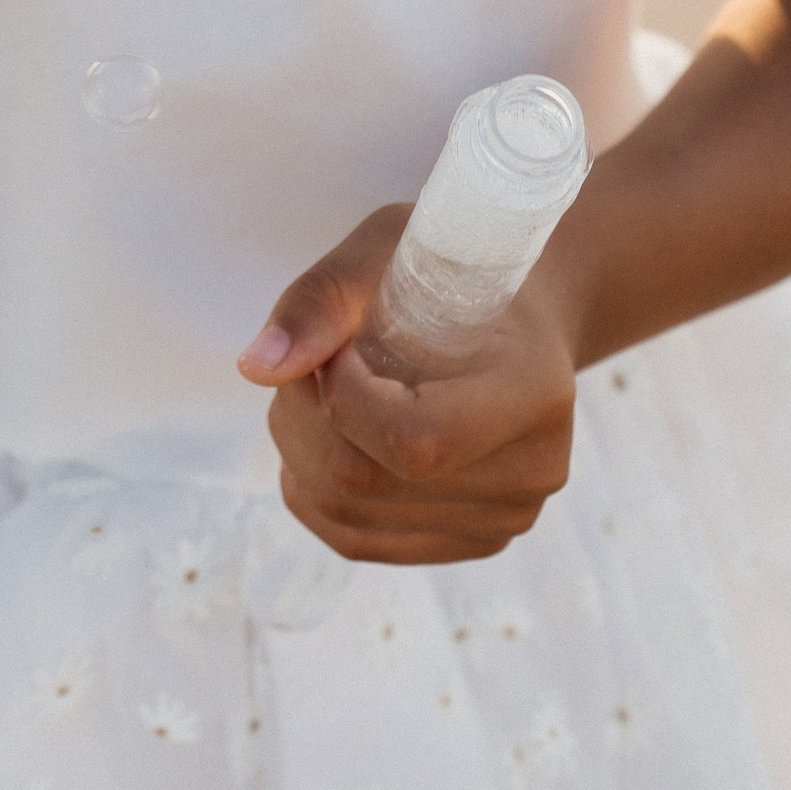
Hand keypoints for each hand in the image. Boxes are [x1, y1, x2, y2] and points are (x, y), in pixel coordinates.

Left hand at [238, 206, 578, 565]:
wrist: (513, 316)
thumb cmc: (449, 270)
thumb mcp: (386, 248)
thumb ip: (322, 300)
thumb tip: (256, 368)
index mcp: (534, 390)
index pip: (415, 441)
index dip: (342, 397)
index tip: (336, 344)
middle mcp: (533, 470)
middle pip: (365, 485)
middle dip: (303, 418)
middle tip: (310, 362)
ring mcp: (505, 518)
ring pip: (349, 517)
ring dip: (300, 452)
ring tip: (318, 391)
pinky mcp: (472, 542)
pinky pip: (355, 539)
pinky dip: (314, 488)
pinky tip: (325, 435)